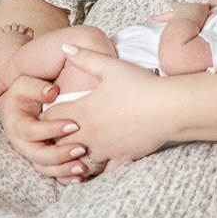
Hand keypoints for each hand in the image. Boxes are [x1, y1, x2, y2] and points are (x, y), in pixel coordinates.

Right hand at [0, 72, 97, 181]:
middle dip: (59, 154)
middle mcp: (22, 143)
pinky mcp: (42, 161)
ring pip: (44, 168)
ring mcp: (32, 154)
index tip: (74, 124)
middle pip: (37, 155)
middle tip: (81, 148)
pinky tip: (80, 177)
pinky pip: (52, 174)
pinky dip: (65, 178)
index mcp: (16, 124)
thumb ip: (36, 87)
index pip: (31, 131)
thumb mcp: (25, 84)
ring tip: (83, 166)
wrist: (21, 106)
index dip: (51, 130)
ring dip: (63, 170)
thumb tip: (51, 93)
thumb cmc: (26, 93)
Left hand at [53, 43, 177, 165]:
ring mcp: (104, 149)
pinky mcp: (120, 159)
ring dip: (74, 155)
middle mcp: (89, 134)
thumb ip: (85, 57)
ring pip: (76, 162)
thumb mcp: (111, 66)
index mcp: (83, 111)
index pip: (49, 118)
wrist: (170, 108)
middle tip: (59, 131)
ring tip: (78, 148)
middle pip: (57, 144)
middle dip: (55, 138)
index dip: (46, 115)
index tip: (51, 111)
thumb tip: (65, 46)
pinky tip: (100, 159)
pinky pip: (102, 171)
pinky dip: (98, 167)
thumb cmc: (141, 85)